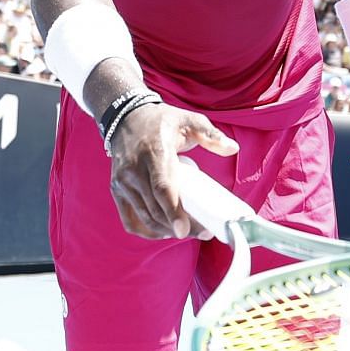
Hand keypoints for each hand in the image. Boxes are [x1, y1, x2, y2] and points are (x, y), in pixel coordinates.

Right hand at [107, 102, 237, 238]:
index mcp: (154, 152)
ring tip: (188, 232)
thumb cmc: (162, 121)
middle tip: (202, 232)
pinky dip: (147, 231)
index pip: (162, 187)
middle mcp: (134, 169)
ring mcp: (122, 182)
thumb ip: (211, 134)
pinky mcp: (116, 190)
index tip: (184, 229)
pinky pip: (130, 220)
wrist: (127, 118)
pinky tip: (164, 231)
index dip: (173, 211)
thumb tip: (233, 148)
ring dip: (166, 230)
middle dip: (179, 226)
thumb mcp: (188, 120)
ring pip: (144, 217)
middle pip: (156, 208)